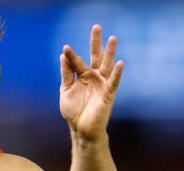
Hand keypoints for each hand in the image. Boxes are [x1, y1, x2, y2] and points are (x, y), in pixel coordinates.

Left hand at [59, 24, 123, 140]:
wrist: (82, 129)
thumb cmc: (74, 112)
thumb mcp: (66, 90)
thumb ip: (66, 74)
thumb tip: (63, 56)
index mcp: (83, 76)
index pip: (76, 62)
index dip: (71, 56)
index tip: (65, 48)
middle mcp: (94, 77)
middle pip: (96, 57)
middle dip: (96, 43)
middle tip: (97, 27)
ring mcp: (102, 85)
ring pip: (107, 65)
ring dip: (110, 52)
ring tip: (112, 38)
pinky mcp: (108, 94)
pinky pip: (113, 82)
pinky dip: (117, 73)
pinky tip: (120, 63)